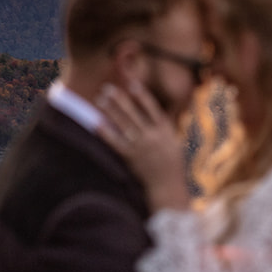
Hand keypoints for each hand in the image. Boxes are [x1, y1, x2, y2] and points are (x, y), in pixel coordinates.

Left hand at [97, 80, 190, 211]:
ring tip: (100, 99)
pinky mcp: (131, 158)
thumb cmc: (172, 164)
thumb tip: (157, 111)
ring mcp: (141, 147)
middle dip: (120, 99)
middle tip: (108, 88)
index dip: (142, 95)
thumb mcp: (174, 142)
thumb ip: (164, 127)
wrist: (168, 186)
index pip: (152, 108)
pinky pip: (116, 143)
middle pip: (134, 114)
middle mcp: (153, 137)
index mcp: (165, 131)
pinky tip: (97, 123)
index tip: (132, 84)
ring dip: (111, 110)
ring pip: (123, 125)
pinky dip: (106, 132)